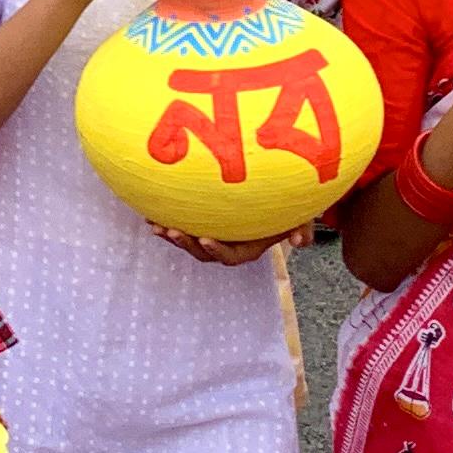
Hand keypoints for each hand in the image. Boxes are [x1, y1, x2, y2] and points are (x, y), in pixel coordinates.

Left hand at [150, 220, 306, 266]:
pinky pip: (183, 225)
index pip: (232, 256)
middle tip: (173, 231)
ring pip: (189, 241)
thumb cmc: (288, 208)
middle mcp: (228, 244)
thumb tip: (300, 242)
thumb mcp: (301, 216)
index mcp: (248, 248)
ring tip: (156, 226)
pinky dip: (167, 221)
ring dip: (172, 235)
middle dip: (188, 244)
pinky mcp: (202, 222)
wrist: (275, 196)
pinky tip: (150, 213)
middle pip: (204, 252)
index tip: (206, 239)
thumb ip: (302, 228)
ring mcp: (213, 234)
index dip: (218, 250)